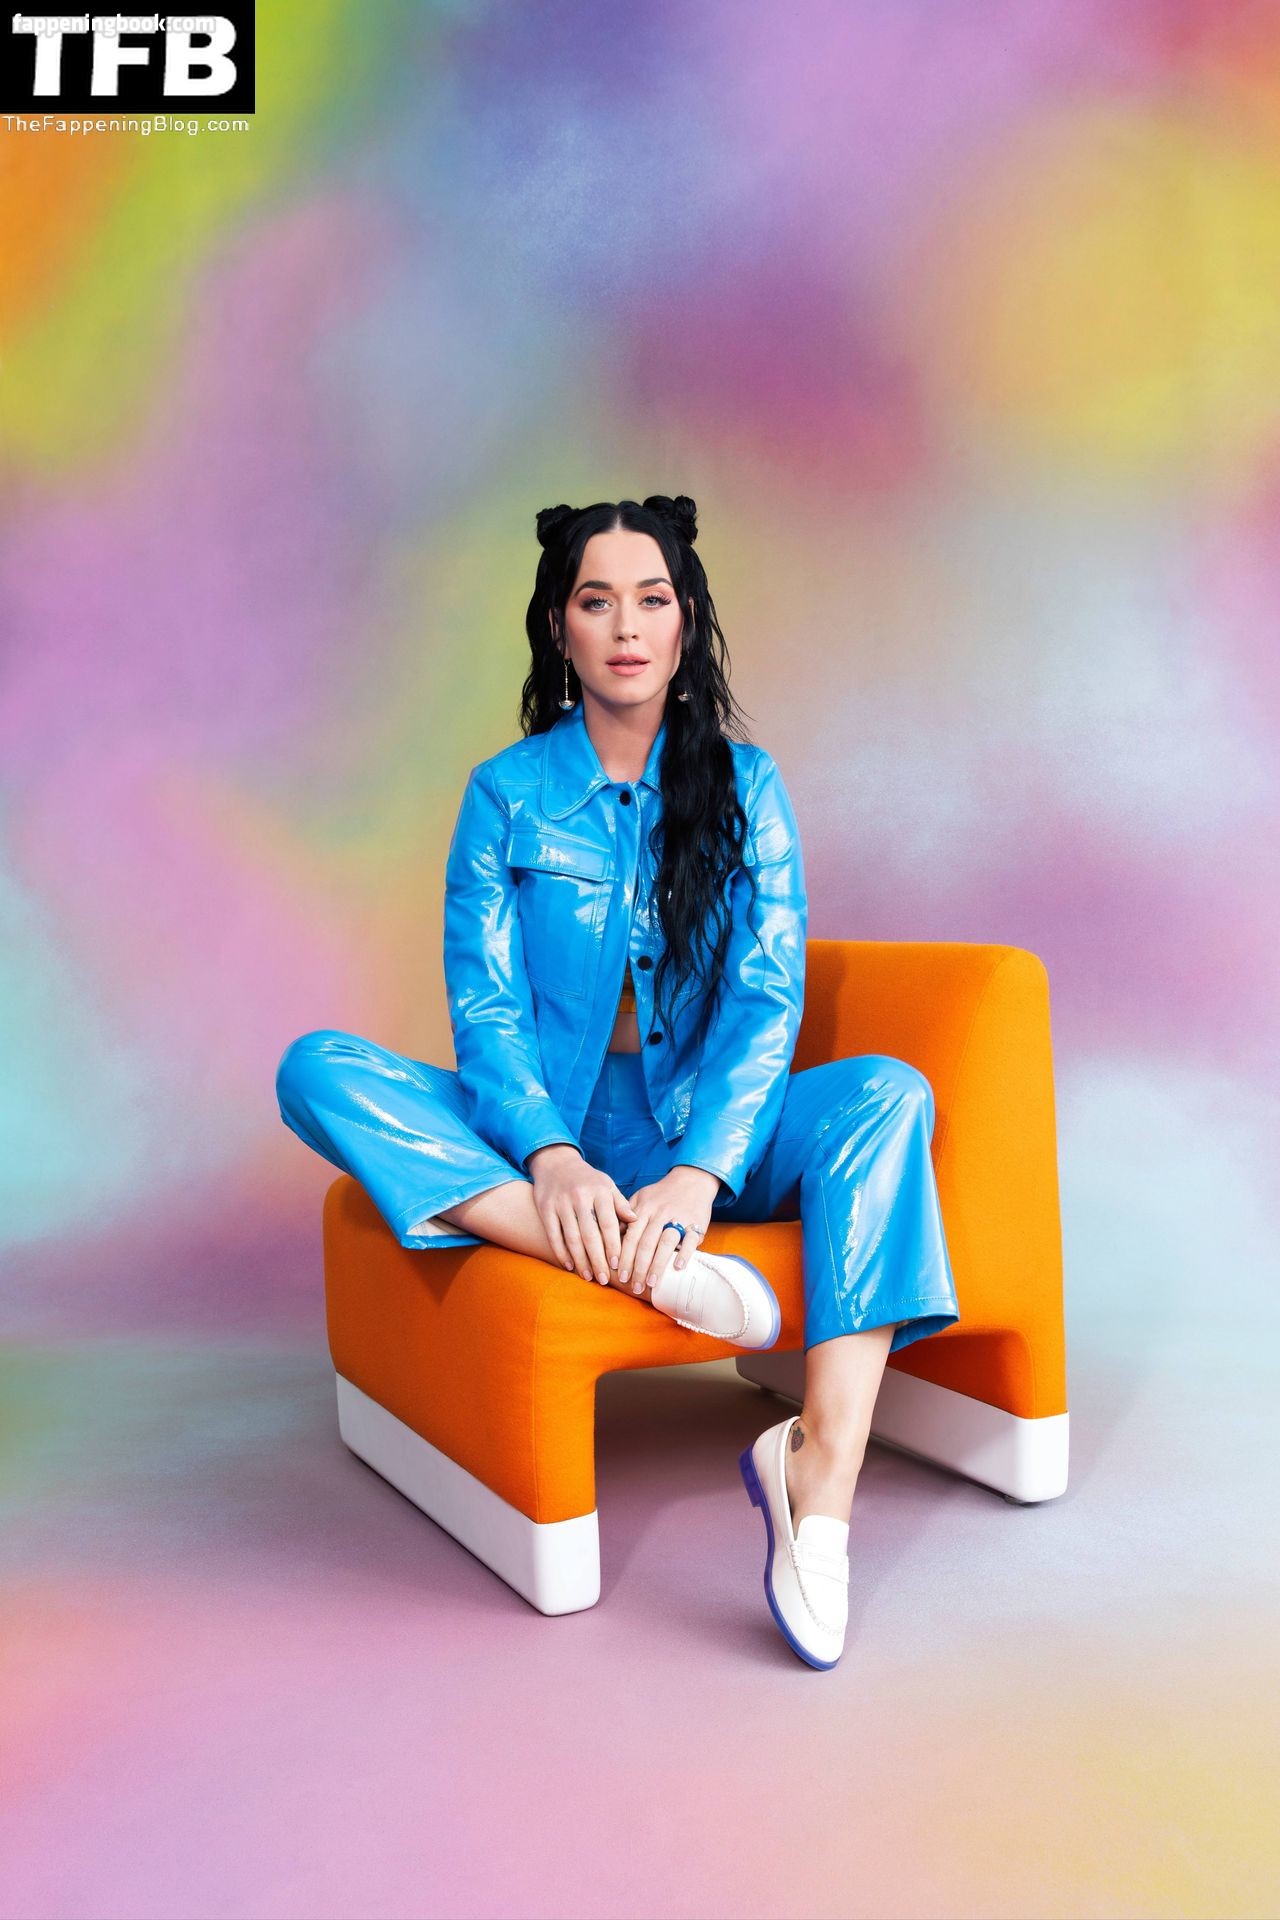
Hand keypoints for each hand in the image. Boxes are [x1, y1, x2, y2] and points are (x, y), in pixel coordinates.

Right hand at [526, 1144, 638, 1287]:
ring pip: (572, 1238)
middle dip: (598, 1260)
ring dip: (581, 1261)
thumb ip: (620, 1203)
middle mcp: (580, 1197)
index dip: (613, 1245)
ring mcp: (561, 1203)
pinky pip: (554, 1235)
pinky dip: (561, 1253)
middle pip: (590, 1235)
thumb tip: (636, 1220)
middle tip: (605, 1279)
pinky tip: (570, 1266)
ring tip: (589, 1277)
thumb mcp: (607, 1184)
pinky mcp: (545, 1209)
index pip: (608, 1223)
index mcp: (600, 1191)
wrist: (556, 1163)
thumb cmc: (587, 1179)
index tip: (617, 1264)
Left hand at [616, 1164, 721, 1296]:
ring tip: (651, 1283)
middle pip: (646, 1244)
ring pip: (665, 1243)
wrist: (692, 1180)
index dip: (624, 1257)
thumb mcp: (641, 1198)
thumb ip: (626, 1215)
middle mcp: (660, 1214)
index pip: (631, 1236)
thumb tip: (610, 1236)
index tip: (619, 1275)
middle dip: (638, 1268)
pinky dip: (684, 1254)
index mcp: (644, 1209)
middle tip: (634, 1286)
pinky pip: (690, 1240)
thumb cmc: (662, 1194)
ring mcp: (679, 1218)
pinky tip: (677, 1268)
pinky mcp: (697, 1223)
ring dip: (657, 1265)